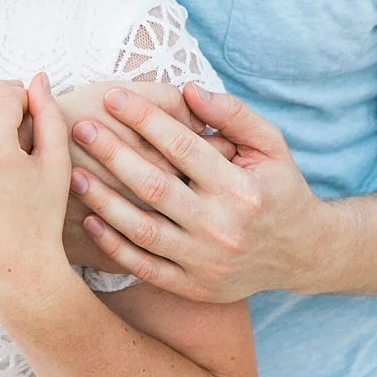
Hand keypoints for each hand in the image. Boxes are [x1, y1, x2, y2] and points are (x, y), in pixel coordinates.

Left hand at [69, 83, 325, 303]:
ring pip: (143, 230)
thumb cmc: (279, 188)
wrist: (303, 253)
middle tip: (80, 128)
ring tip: (73, 174)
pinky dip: (113, 245)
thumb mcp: (271, 145)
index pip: (183, 146)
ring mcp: (206, 262)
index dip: (144, 119)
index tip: (112, 97)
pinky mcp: (194, 286)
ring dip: (103, 201)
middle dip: (113, 154)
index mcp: (241, 189)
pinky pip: (144, 266)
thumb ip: (233, 115)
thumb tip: (188, 89)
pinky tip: (90, 220)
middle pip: (155, 186)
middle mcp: (223, 228)